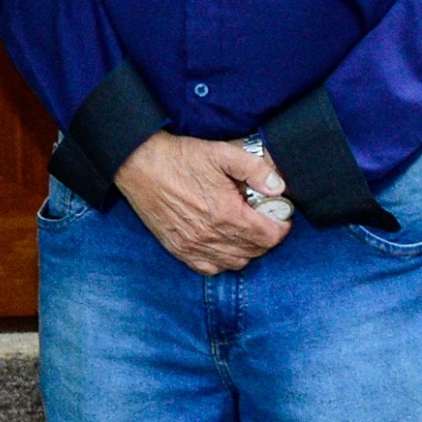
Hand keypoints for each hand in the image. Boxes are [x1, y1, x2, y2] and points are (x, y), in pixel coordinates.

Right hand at [113, 132, 291, 276]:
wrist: (139, 166)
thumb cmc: (179, 158)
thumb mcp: (222, 153)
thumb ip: (255, 169)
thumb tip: (278, 186)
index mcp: (227, 215)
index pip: (269, 236)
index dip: (282, 226)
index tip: (282, 215)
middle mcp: (211, 237)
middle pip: (255, 251)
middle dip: (267, 236)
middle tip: (265, 217)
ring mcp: (193, 247)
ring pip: (235, 262)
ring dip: (248, 249)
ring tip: (246, 230)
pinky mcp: (178, 249)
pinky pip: (209, 268)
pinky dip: (222, 261)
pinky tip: (223, 245)